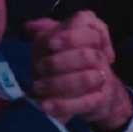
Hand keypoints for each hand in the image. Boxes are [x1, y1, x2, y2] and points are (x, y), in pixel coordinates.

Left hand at [25, 11, 132, 130]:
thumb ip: (46, 32)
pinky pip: (86, 102)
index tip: (51, 44)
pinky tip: (46, 105)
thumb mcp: (57, 46)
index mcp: (91, 37)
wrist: (96, 94)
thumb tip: (30, 26)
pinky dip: (64, 105)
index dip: (71, 36)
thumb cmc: (72, 65)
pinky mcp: (100, 99)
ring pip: (87, 78)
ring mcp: (102, 78)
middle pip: (88, 54)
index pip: (90, 26)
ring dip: (58, 83)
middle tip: (39, 68)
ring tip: (38, 87)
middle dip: (59, 62)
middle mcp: (100, 55)